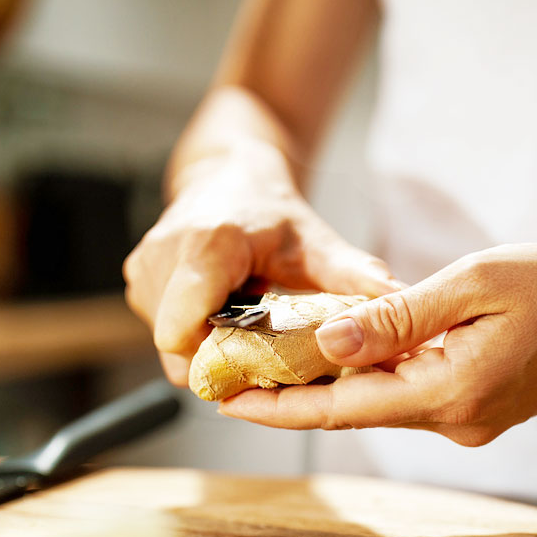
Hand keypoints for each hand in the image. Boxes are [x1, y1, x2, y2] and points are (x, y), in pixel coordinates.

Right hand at [123, 143, 401, 384]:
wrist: (229, 173)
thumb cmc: (271, 211)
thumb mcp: (316, 242)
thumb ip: (355, 276)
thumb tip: (400, 302)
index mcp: (207, 248)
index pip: (182, 333)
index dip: (215, 362)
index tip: (255, 363)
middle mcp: (164, 257)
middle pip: (177, 348)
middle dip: (217, 359)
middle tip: (257, 347)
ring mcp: (144, 269)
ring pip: (168, 343)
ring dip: (206, 345)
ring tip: (240, 321)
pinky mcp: (136, 278)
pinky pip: (160, 328)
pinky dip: (192, 330)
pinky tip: (220, 310)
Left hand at [219, 244, 536, 445]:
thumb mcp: (475, 283)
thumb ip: (397, 317)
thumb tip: (326, 341)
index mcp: (450, 395)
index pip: (341, 409)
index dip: (277, 406)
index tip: (223, 398)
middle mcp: (456, 423)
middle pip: (354, 410)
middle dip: (291, 393)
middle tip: (229, 372)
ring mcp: (470, 421)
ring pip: (381, 401)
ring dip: (331, 381)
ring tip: (270, 356)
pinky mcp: (480, 407)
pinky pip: (411, 393)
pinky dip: (373, 374)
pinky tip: (343, 350)